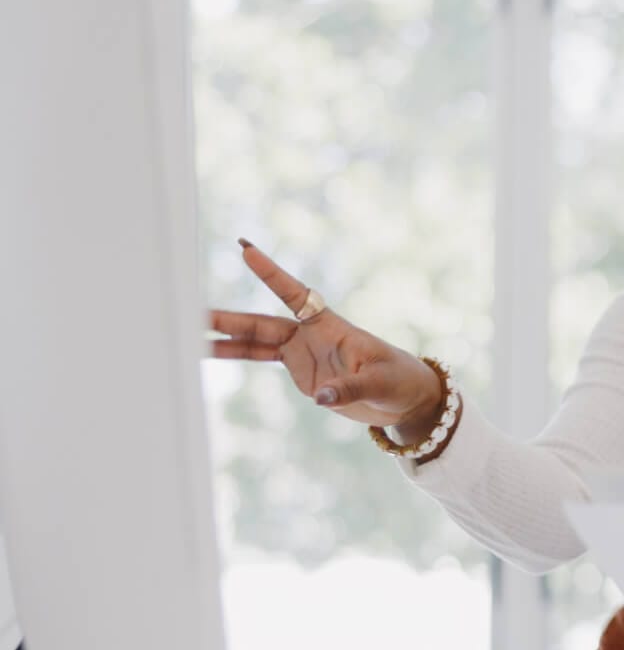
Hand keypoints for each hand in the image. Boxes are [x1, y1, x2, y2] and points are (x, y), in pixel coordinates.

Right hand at [208, 240, 443, 431]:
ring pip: (255, 342)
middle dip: (229, 319)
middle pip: (262, 323)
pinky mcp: (302, 373)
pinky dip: (235, 356)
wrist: (405, 399)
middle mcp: (311, 335)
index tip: (245, 250)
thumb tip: (322, 397)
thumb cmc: (399, 380)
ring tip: (191, 336)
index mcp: (331, 326)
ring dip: (225, 339)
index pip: (295, 294)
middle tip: (193, 314)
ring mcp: (303, 353)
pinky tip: (208, 353)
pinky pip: (262, 361)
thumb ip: (351, 388)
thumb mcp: (381, 383)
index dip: (271, 274)